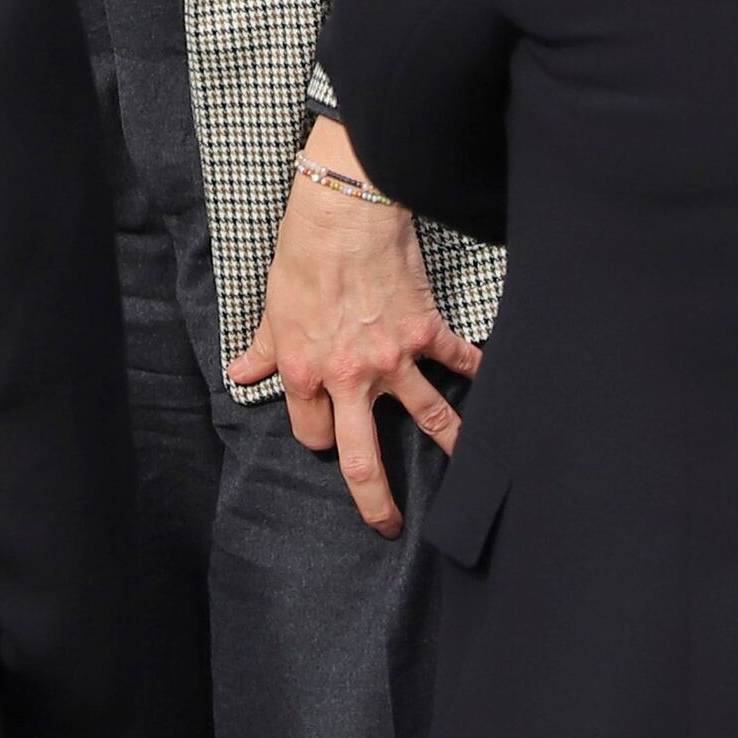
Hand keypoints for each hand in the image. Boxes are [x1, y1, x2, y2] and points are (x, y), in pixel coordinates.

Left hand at [228, 125, 474, 531]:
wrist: (345, 212)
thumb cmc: (302, 256)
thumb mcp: (273, 308)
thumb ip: (263, 349)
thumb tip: (242, 374)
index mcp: (304, 373)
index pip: (312, 433)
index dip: (319, 437)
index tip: (327, 434)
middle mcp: (348, 377)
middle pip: (362, 460)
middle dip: (375, 502)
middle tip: (387, 526)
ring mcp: (392, 359)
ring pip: (429, 419)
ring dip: (450, 449)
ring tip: (468, 477)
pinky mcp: (425, 332)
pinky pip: (458, 361)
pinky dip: (478, 374)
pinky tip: (494, 388)